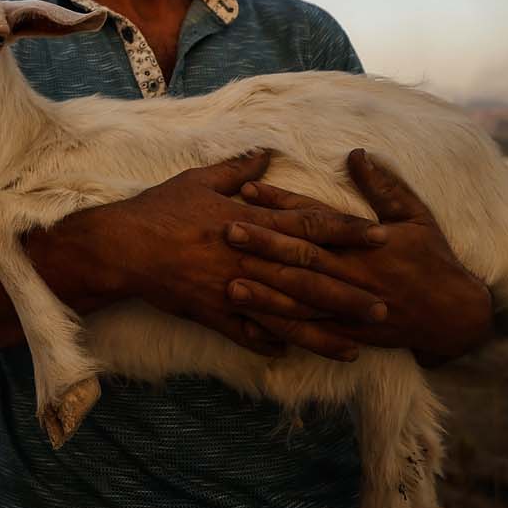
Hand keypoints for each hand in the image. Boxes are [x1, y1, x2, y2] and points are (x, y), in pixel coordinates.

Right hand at [93, 150, 394, 361]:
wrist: (121, 245)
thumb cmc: (160, 208)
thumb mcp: (199, 179)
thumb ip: (238, 168)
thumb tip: (266, 152)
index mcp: (249, 221)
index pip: (308, 226)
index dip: (346, 232)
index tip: (380, 237)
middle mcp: (248, 257)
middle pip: (308, 277)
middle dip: (349, 293)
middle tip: (386, 308)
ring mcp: (232, 289)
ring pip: (286, 314)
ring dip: (322, 331)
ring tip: (355, 347)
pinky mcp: (212, 312)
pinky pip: (246, 333)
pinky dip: (267, 344)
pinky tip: (290, 355)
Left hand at [228, 149, 493, 366]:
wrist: (456, 316)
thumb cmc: (435, 259)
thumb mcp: (416, 215)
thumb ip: (384, 186)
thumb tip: (356, 153)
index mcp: (368, 241)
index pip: (317, 218)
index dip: (281, 203)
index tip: (247, 190)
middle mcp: (356, 273)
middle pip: (303, 258)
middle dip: (264, 244)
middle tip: (226, 231)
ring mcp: (352, 306)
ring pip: (302, 299)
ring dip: (266, 291)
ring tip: (229, 284)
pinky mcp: (350, 332)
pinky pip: (312, 332)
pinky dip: (283, 328)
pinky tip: (255, 324)